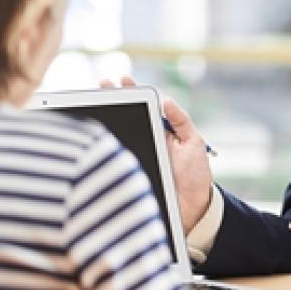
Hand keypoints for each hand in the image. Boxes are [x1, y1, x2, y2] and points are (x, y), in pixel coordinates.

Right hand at [100, 75, 213, 231]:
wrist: (194, 209)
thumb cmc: (196, 175)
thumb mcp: (194, 143)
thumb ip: (182, 121)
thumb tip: (166, 99)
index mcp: (161, 132)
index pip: (144, 107)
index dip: (131, 93)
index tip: (120, 80)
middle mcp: (146, 141)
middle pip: (125, 117)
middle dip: (111, 99)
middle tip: (101, 84)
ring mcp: (137, 156)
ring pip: (117, 136)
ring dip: (104, 120)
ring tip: (94, 103)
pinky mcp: (130, 173)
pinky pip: (115, 159)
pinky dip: (103, 148)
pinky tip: (95, 135)